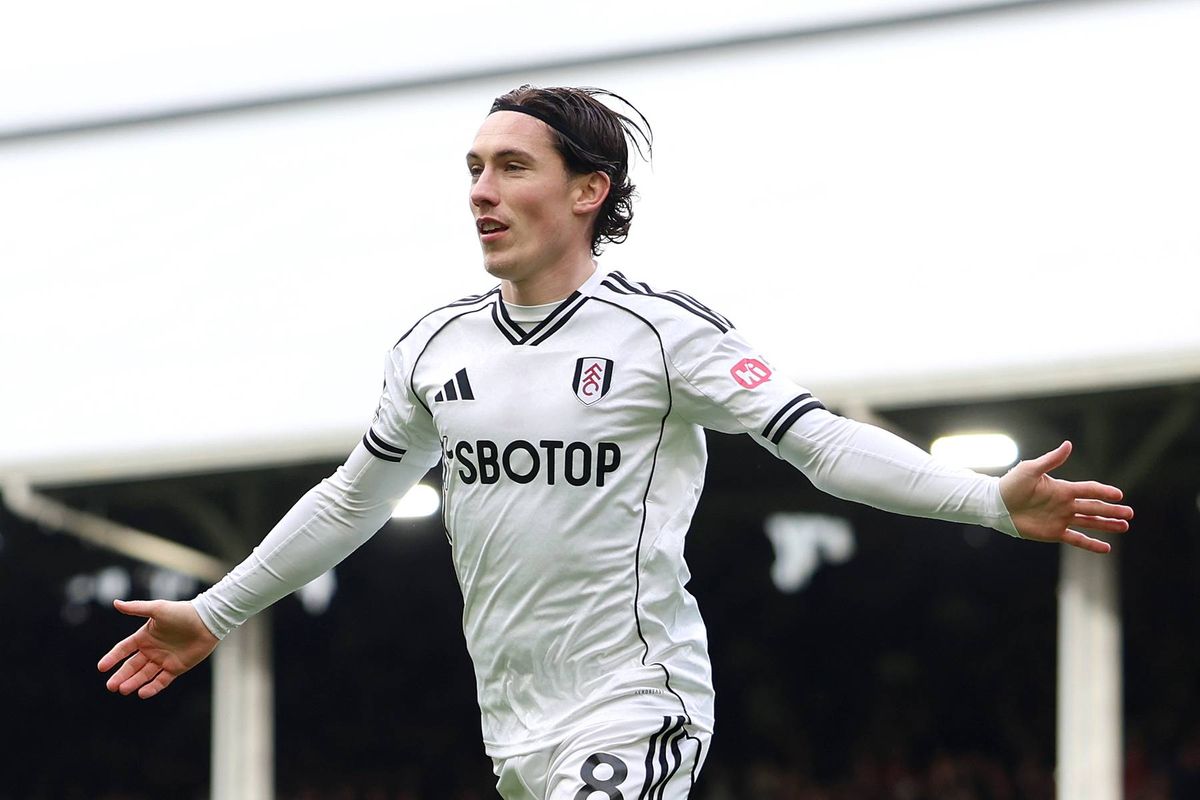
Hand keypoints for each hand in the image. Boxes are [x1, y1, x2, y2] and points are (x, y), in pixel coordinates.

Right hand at [97, 599, 219, 698]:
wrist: (207, 621)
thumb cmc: (182, 612)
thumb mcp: (158, 609)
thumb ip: (137, 608)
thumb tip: (115, 602)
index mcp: (145, 636)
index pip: (123, 649)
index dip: (112, 658)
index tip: (101, 668)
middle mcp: (152, 650)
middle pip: (132, 666)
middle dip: (121, 676)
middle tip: (111, 686)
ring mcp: (163, 660)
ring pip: (144, 675)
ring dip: (133, 683)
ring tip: (123, 689)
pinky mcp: (176, 668)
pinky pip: (161, 681)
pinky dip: (152, 688)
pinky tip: (142, 693)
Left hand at [998, 441, 1132, 553]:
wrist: (996, 505)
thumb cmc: (1011, 485)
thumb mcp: (1031, 470)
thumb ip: (1051, 460)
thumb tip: (1068, 444)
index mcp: (1062, 488)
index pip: (1089, 489)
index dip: (1104, 492)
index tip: (1119, 495)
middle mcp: (1065, 504)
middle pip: (1094, 507)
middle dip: (1112, 510)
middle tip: (1130, 513)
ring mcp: (1061, 519)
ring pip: (1090, 522)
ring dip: (1107, 525)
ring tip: (1125, 527)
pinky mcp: (1054, 532)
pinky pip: (1076, 539)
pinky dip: (1091, 544)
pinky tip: (1106, 548)